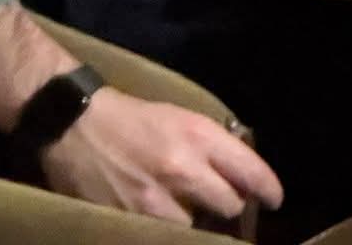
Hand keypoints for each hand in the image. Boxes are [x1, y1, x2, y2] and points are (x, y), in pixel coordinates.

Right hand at [40, 88, 281, 223]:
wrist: (76, 124)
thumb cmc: (133, 118)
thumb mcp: (181, 118)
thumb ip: (211, 146)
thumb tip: (238, 173)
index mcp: (198, 136)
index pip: (249, 171)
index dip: (268, 189)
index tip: (275, 200)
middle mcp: (182, 169)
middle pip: (229, 205)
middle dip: (230, 206)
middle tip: (223, 203)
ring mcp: (153, 199)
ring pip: (195, 228)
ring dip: (193, 222)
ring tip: (182, 210)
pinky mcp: (127, 220)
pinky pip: (160, 235)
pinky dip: (163, 231)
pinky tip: (158, 220)